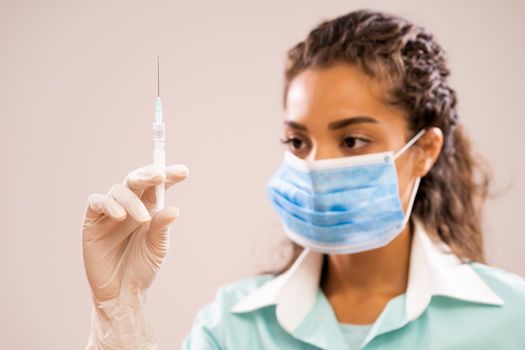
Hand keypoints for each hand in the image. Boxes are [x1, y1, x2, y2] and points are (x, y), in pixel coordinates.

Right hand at [81, 164, 188, 302]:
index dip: (169, 175)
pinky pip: (97, 202)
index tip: (183, 172)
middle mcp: (130, 205)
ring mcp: (110, 212)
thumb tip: (174, 209)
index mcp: (149, 208)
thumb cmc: (142, 268)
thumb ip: (161, 228)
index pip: (158, 185)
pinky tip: (120, 216)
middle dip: (148, 175)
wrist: (122, 292)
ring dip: (131, 200)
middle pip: (136, 180)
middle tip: (159, 176)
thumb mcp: (157, 248)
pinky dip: (108, 204)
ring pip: (118, 190)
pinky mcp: (92, 222)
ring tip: (143, 219)